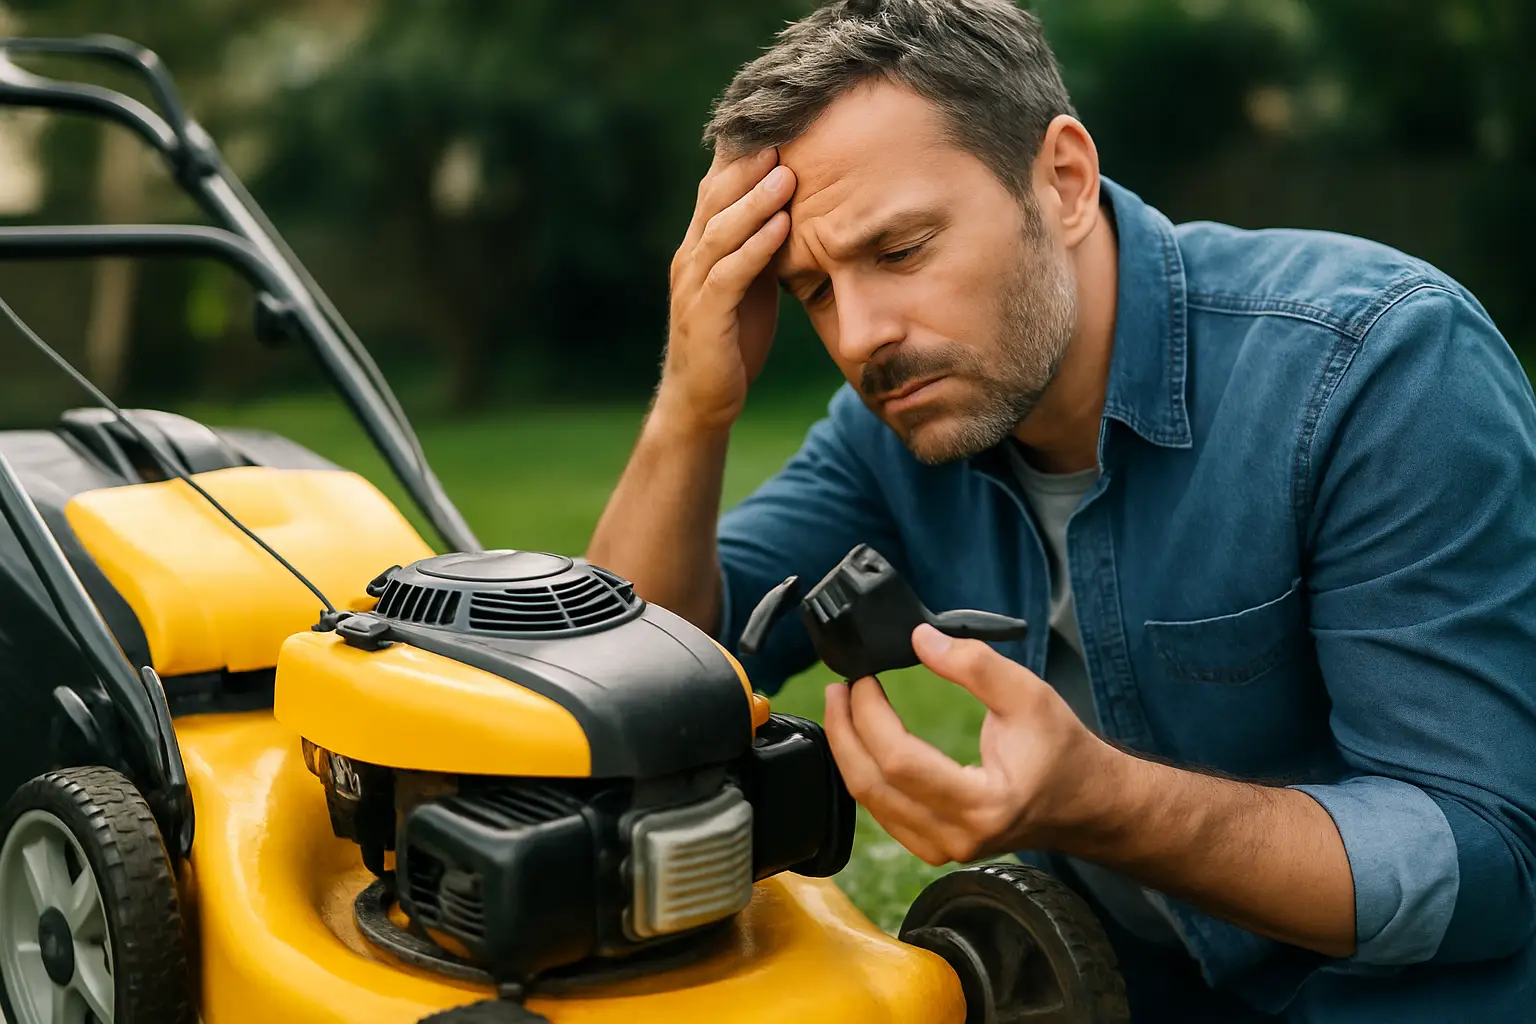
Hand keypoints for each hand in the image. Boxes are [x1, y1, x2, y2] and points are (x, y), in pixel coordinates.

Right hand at [660, 146, 796, 432]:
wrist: (702, 400)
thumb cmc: (732, 340)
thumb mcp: (751, 284)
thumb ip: (762, 246)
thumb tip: (795, 208)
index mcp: (701, 246)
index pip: (718, 188)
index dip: (742, 155)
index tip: (778, 123)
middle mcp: (691, 258)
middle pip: (716, 199)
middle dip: (748, 165)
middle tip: (783, 131)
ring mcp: (693, 286)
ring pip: (722, 231)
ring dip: (755, 200)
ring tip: (787, 173)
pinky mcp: (705, 317)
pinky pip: (729, 274)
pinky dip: (756, 248)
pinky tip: (782, 227)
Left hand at [824, 623, 1112, 865]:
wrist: (1087, 803)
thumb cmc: (1062, 751)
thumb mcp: (1029, 695)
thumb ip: (975, 665)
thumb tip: (921, 639)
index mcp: (984, 805)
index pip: (900, 761)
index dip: (870, 715)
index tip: (863, 678)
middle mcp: (958, 838)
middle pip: (872, 785)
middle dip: (844, 731)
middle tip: (838, 688)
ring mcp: (943, 850)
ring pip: (870, 802)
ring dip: (848, 750)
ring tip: (844, 707)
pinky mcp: (935, 847)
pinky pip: (883, 811)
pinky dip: (865, 772)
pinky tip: (861, 741)